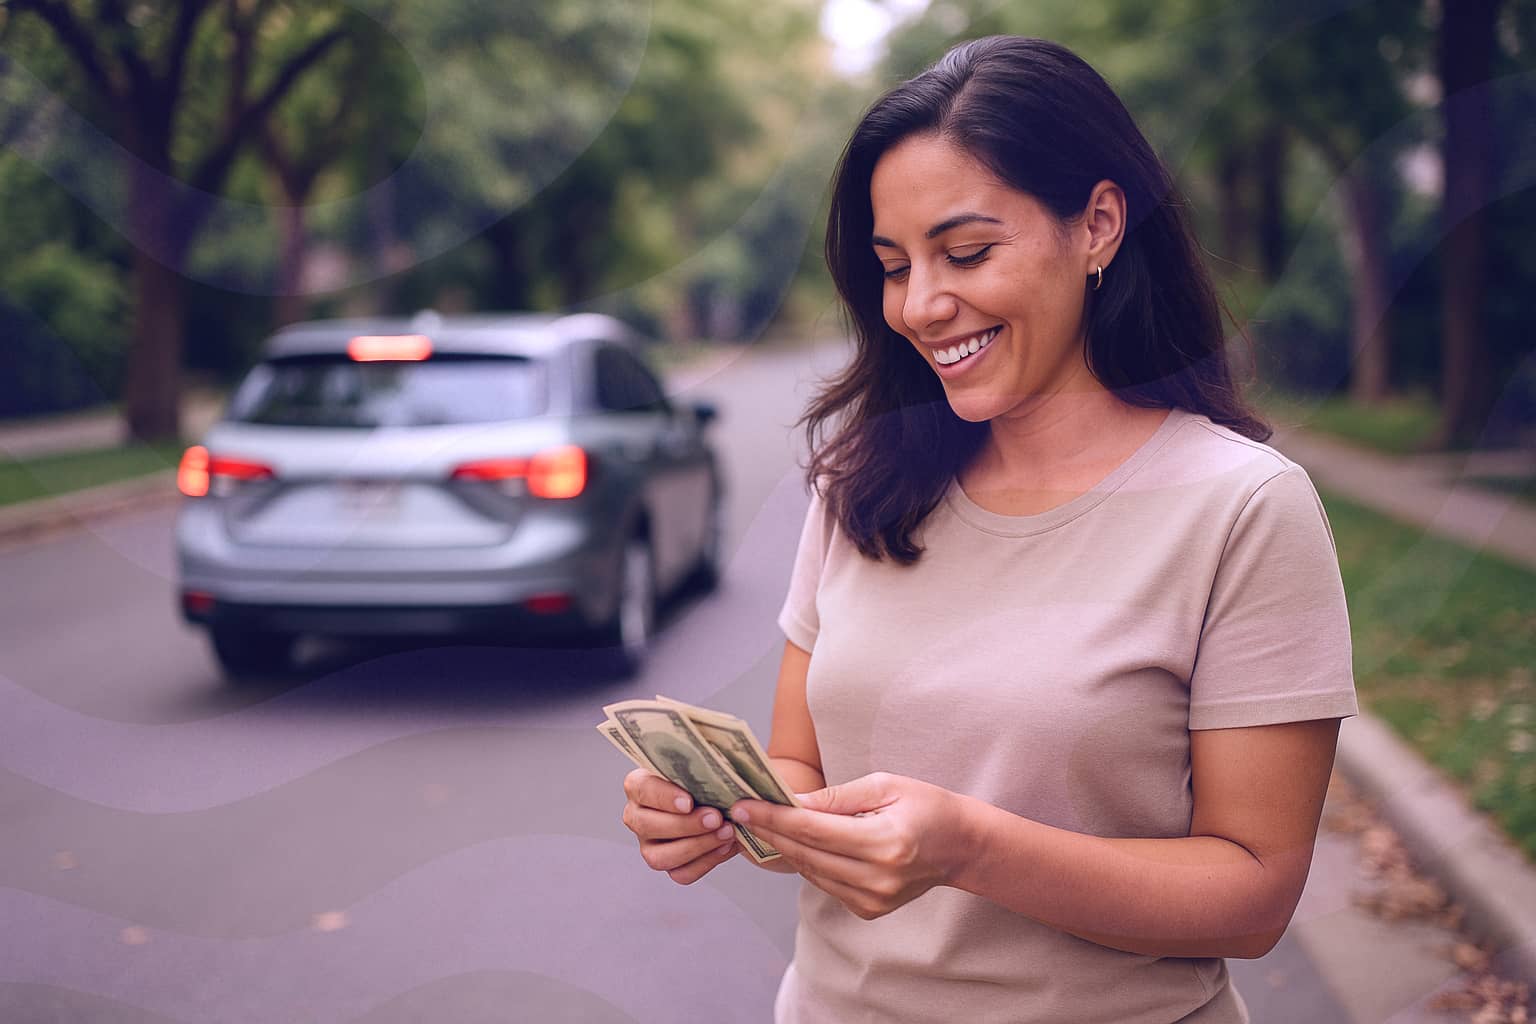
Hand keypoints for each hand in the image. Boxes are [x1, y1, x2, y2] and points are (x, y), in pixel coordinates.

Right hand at [621, 768, 739, 884]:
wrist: (720, 801)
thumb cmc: (705, 777)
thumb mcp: (701, 763)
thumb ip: (701, 762)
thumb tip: (716, 759)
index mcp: (638, 785)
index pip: (641, 789)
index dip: (663, 798)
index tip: (689, 801)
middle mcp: (637, 816)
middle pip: (647, 826)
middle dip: (684, 825)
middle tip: (716, 818)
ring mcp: (648, 844)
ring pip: (659, 857)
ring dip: (696, 847)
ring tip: (726, 833)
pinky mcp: (667, 864)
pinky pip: (680, 874)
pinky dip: (706, 862)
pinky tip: (725, 846)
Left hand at [730, 772, 971, 919]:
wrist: (960, 846)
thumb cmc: (925, 805)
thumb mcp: (884, 785)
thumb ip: (837, 797)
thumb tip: (791, 801)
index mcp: (884, 843)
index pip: (814, 830)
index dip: (775, 817)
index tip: (744, 805)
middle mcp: (877, 878)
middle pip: (806, 853)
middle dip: (769, 831)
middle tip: (739, 813)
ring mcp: (872, 900)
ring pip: (810, 871)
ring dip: (781, 847)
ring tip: (756, 824)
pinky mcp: (868, 910)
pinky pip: (823, 882)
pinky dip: (805, 862)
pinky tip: (789, 842)